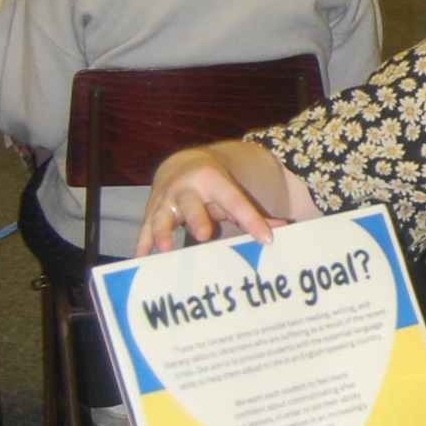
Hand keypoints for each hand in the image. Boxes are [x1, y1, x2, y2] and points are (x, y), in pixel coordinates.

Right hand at [135, 147, 278, 255]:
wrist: (181, 165)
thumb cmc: (214, 188)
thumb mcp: (232, 194)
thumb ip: (255, 213)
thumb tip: (285, 228)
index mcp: (213, 181)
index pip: (235, 202)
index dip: (252, 220)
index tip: (266, 239)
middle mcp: (186, 188)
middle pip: (192, 204)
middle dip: (197, 219)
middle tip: (205, 236)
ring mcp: (166, 200)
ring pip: (162, 216)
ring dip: (162, 232)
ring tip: (165, 249)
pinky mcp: (151, 212)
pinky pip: (144, 230)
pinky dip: (142, 244)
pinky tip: (139, 260)